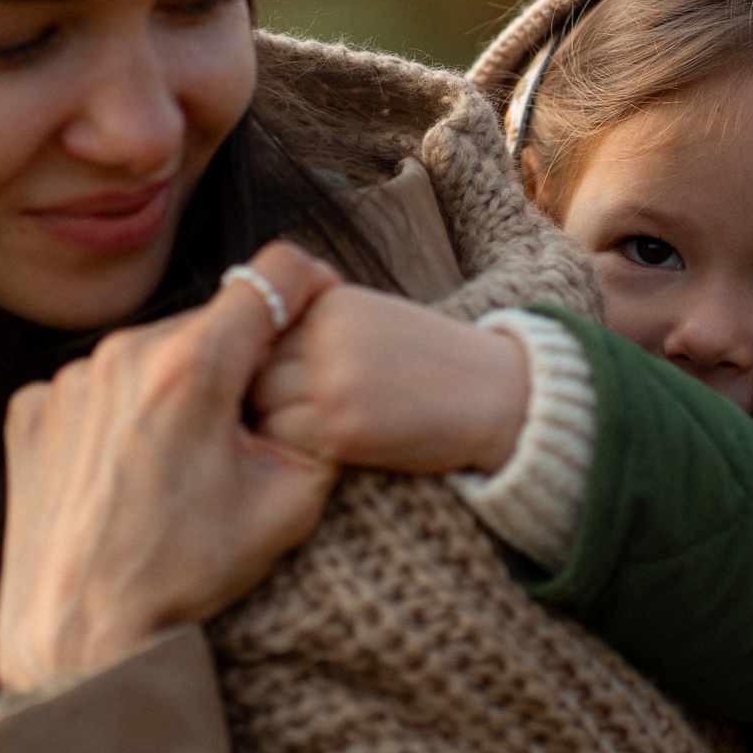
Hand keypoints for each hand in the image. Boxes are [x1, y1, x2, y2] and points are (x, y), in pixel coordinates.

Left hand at [0, 242, 342, 692]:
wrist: (84, 633)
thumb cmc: (189, 572)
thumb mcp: (292, 500)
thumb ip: (315, 420)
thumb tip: (315, 380)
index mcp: (194, 365)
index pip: (272, 276)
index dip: (307, 285)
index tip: (319, 301)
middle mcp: (122, 354)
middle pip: (206, 322)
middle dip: (235, 360)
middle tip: (245, 426)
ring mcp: (67, 379)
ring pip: (149, 355)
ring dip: (175, 387)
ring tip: (180, 462)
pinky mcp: (32, 409)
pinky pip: (96, 388)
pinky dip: (121, 414)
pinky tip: (129, 471)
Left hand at [250, 284, 530, 476]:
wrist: (500, 395)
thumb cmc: (434, 365)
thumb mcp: (371, 321)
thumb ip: (316, 328)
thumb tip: (255, 354)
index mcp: (331, 302)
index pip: (260, 330)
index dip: (261, 363)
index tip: (275, 387)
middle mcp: (325, 334)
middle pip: (252, 366)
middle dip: (258, 393)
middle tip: (278, 418)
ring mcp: (331, 380)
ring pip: (261, 404)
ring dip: (273, 424)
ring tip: (304, 435)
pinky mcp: (341, 427)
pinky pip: (285, 440)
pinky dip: (294, 450)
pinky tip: (324, 450)